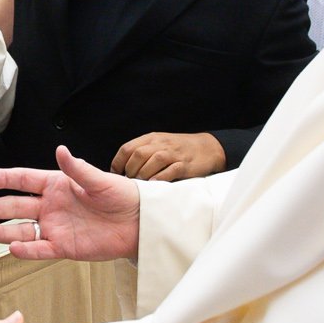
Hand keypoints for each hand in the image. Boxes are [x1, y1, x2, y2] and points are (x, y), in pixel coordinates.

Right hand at [0, 144, 140, 261]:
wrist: (139, 223)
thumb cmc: (122, 196)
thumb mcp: (100, 180)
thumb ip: (77, 169)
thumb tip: (61, 151)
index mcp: (57, 185)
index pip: (25, 180)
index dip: (7, 179)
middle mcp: (51, 206)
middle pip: (17, 206)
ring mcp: (55, 227)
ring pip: (22, 229)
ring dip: (3, 230)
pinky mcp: (64, 247)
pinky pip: (40, 249)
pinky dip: (27, 250)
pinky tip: (12, 247)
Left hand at [110, 131, 226, 181]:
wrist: (207, 148)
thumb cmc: (178, 149)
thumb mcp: (158, 144)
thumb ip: (142, 152)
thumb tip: (121, 170)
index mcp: (151, 138)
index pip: (127, 148)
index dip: (118, 163)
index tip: (116, 175)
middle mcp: (161, 144)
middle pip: (138, 155)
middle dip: (130, 171)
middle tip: (130, 182)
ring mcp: (174, 154)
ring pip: (153, 161)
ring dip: (144, 175)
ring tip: (141, 184)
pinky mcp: (185, 164)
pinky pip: (171, 170)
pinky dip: (161, 178)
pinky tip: (155, 184)